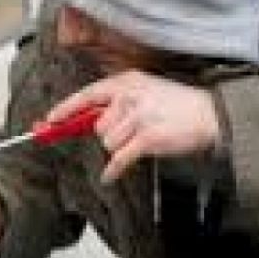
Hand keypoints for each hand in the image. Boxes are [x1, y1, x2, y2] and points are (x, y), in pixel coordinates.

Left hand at [48, 70, 220, 183]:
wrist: (209, 115)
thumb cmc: (177, 105)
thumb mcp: (145, 92)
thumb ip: (116, 103)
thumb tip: (84, 119)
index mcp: (126, 81)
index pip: (87, 95)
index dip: (66, 109)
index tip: (49, 120)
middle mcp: (129, 96)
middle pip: (97, 126)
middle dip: (109, 135)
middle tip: (131, 133)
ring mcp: (138, 116)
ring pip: (107, 143)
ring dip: (119, 148)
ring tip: (141, 141)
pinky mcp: (147, 138)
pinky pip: (118, 159)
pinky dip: (113, 171)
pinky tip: (110, 176)